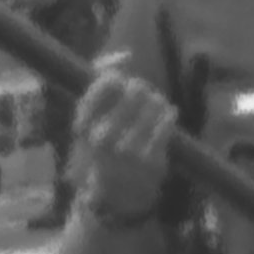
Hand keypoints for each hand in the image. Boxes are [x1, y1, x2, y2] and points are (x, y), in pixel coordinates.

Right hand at [66, 73, 178, 233]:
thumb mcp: (90, 123)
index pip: (106, 84)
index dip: (116, 79)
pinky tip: (166, 115)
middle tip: (142, 93)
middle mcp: (105, 137)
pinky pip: (167, 123)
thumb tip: (123, 55)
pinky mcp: (152, 159)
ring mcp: (129, 150)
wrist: (115, 198)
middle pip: (134, 90)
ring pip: (154, 104)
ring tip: (155, 103)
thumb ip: (101, 86)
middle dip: (140, 88)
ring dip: (157, 100)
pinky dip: (169, 114)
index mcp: (85, 126)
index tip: (119, 84)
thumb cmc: (101, 153)